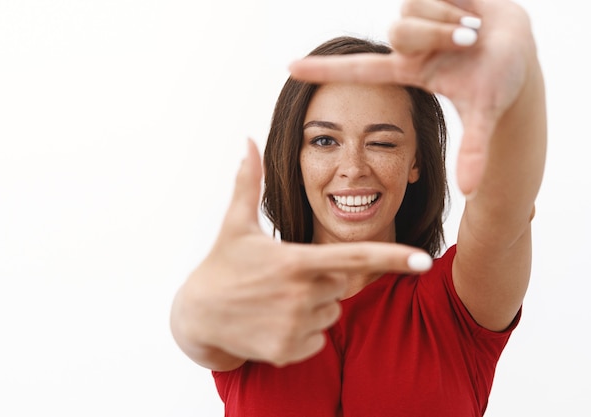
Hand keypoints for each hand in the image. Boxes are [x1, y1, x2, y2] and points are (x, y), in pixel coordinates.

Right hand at [174, 139, 431, 367]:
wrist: (197, 316)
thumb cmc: (221, 265)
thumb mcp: (235, 223)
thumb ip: (248, 182)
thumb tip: (247, 141)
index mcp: (295, 260)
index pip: (354, 257)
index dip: (393, 257)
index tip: (425, 260)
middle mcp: (300, 294)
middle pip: (341, 285)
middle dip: (324, 280)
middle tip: (287, 277)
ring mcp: (294, 325)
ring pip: (331, 314)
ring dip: (315, 307)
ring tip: (277, 300)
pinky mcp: (287, 350)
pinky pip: (318, 339)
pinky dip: (304, 332)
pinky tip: (275, 321)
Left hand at [288, 0, 536, 195]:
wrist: (522, 45)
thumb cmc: (499, 80)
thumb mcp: (485, 112)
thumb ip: (474, 150)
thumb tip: (469, 191)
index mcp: (408, 71)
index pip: (358, 70)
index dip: (325, 69)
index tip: (289, 68)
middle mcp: (406, 45)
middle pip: (400, 32)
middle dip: (438, 34)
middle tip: (468, 42)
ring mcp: (416, 18)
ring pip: (415, 10)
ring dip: (452, 21)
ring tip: (472, 32)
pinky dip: (459, 1)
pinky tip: (470, 11)